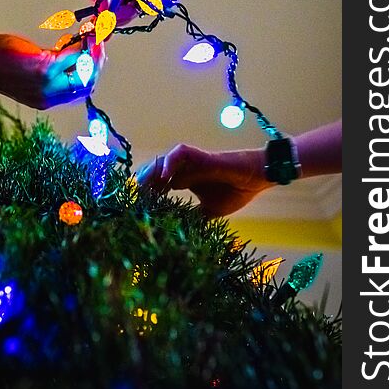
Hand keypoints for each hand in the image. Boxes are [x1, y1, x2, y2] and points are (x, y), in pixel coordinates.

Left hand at [0, 32, 104, 109]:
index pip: (80, 92)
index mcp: (45, 100)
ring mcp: (48, 83)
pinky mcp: (46, 67)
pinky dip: (81, 42)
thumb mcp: (27, 73)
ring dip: (94, 49)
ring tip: (93, 33)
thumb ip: (49, 69)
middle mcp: (49, 96)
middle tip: (99, 41)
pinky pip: (73, 54)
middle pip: (88, 83)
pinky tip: (81, 32)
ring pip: (85, 68)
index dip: (92, 73)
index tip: (95, 55)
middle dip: (98, 61)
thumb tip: (71, 51)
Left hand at [136, 145, 272, 217]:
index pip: (156, 186)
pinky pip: (179, 153)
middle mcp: (182, 170)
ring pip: (162, 162)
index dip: (145, 195)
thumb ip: (194, 218)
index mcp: (182, 181)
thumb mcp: (210, 211)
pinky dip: (169, 162)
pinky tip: (164, 176)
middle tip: (133, 201)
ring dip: (150, 174)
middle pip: (153, 174)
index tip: (136, 210)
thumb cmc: (235, 192)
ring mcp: (189, 162)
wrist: (256, 179)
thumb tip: (181, 235)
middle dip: (142, 186)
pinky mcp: (199, 156)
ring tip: (142, 189)